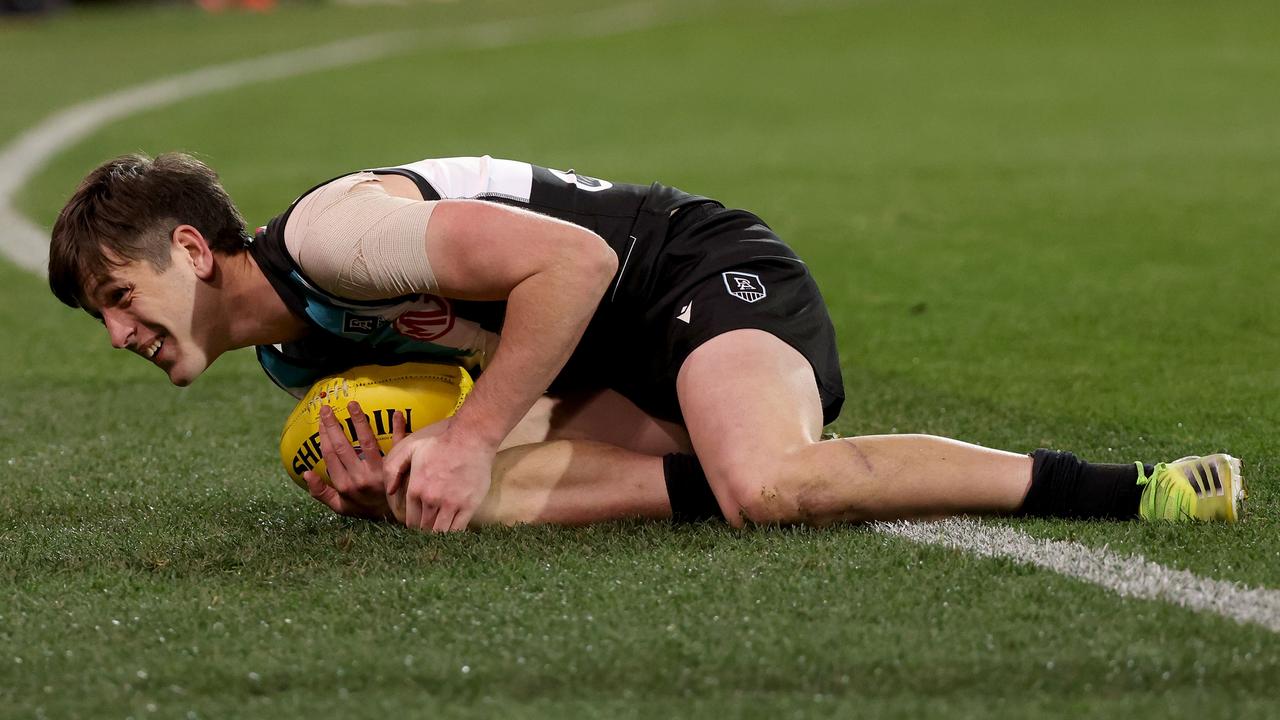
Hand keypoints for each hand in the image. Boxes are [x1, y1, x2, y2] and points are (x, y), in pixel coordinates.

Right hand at [302, 402, 405, 520]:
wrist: (398, 517)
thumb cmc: (367, 509)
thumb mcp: (341, 507)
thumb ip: (321, 493)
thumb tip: (305, 473)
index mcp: (344, 485)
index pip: (330, 456)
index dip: (324, 436)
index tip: (320, 420)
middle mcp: (360, 478)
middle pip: (343, 446)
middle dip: (333, 425)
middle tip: (327, 407)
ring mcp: (380, 472)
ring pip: (368, 442)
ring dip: (359, 421)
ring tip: (353, 404)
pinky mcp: (398, 468)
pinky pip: (398, 445)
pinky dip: (398, 428)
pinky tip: (398, 414)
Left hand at [384, 420, 494, 532]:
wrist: (470, 439)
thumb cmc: (442, 443)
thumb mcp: (411, 449)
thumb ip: (394, 468)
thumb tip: (389, 491)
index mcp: (416, 489)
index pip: (410, 520)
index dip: (413, 526)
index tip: (418, 527)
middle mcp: (430, 500)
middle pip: (424, 528)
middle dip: (424, 533)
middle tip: (428, 535)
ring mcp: (450, 504)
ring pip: (439, 532)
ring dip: (437, 537)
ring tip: (439, 539)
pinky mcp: (468, 506)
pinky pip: (457, 529)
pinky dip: (453, 536)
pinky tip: (453, 536)